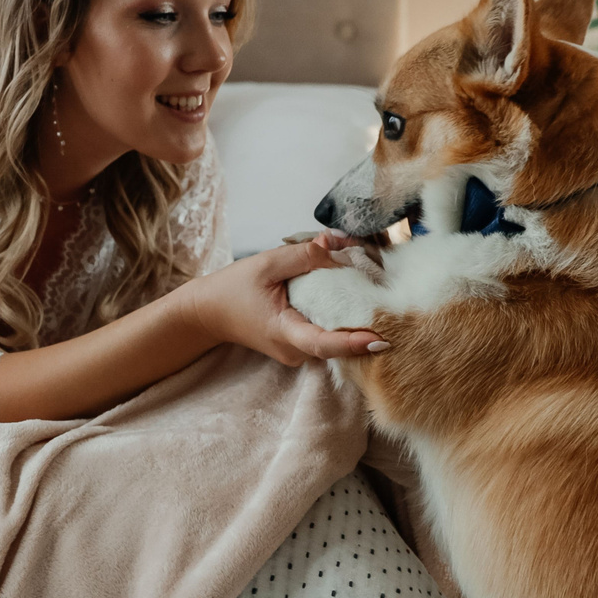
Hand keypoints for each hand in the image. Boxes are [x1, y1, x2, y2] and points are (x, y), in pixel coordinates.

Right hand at [184, 238, 387, 366]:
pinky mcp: (298, 347)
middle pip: (337, 343)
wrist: (208, 312)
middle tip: (389, 305)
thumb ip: (303, 255)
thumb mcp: (265, 264)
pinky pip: (325, 336)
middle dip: (363, 326)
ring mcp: (296, 352)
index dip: (353, 343)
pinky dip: (339, 319)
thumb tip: (336, 245)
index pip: (324, 344)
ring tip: (376, 299)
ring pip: (333, 340)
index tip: (380, 340)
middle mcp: (294, 350)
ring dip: (352, 321)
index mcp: (284, 332)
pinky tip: (353, 301)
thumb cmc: (232, 289)